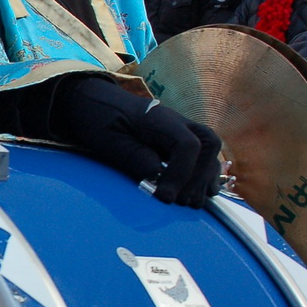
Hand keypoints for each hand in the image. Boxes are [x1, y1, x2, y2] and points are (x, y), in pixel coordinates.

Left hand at [53, 75, 221, 207]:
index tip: (165, 196)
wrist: (97, 103)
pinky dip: (204, 176)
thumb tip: (158, 177)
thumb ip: (134, 157)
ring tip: (189, 204)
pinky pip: (203, 157)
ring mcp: (182, 131)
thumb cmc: (99, 120)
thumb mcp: (109, 140)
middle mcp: (177, 123)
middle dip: (199, 177)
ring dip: (205, 179)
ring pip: (209, 152)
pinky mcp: (180, 143)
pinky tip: (198, 195)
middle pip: (208, 145)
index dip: (181, 174)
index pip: (187, 144)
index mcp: (159, 119)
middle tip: (179, 201)